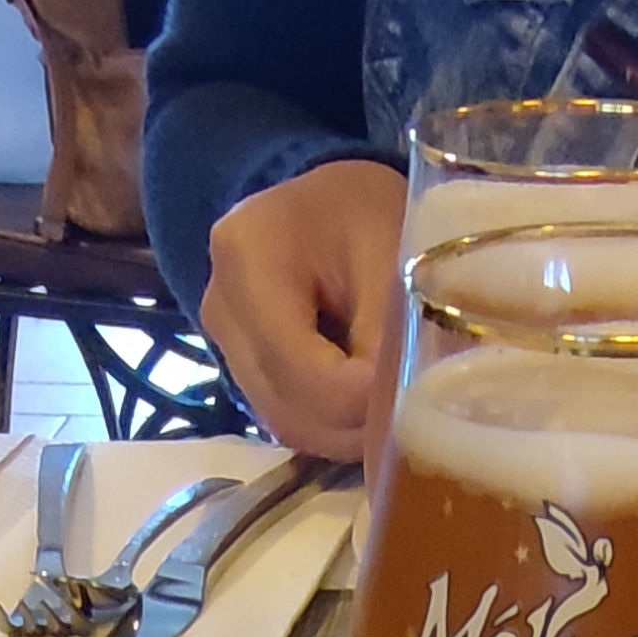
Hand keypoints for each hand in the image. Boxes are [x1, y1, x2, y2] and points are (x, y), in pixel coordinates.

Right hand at [201, 162, 406, 455]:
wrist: (328, 204)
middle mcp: (222, 308)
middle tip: (415, 412)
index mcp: (248, 257)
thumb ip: (389, 334)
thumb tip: (396, 415)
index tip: (414, 396)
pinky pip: (289, 420)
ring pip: (287, 425)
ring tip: (396, 409)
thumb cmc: (367, 213)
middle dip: (356, 423)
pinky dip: (334, 425)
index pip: (297, 367)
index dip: (359, 399)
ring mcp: (224, 344)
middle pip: (288, 407)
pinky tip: (368, 405)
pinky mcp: (240, 370)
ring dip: (347, 433)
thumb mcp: (393, 253)